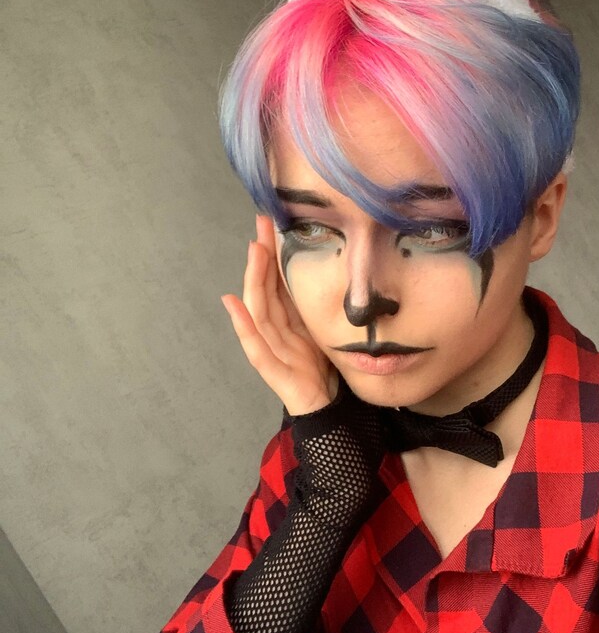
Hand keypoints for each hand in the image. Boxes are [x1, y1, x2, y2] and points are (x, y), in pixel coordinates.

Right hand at [221, 215, 337, 415]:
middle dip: (261, 258)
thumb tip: (311, 272)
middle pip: (264, 291)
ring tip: (254, 252)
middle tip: (260, 225)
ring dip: (254, 280)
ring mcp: (271, 351)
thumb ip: (309, 307)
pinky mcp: (273, 372)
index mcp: (287, 322)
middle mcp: (274, 332)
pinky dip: (243, 325)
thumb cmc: (322, 370)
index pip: (276, 283)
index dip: (272, 255)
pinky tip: (234, 304)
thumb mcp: (320, 330)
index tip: (272, 224)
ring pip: (259, 311)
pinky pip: (256, 347)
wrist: (329, 408)